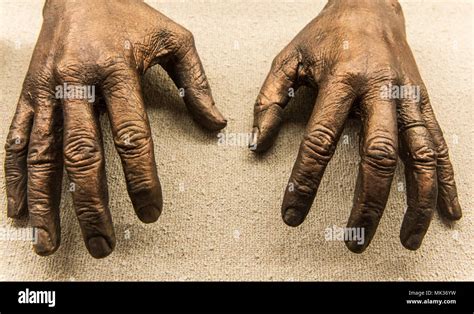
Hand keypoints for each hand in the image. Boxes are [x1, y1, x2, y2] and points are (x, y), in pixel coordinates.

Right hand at [5, 0, 225, 257]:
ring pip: (42, 154)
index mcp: (116, 70)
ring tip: (49, 240)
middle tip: (101, 242)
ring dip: (45, 202)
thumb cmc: (128, 13)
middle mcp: (76, 83)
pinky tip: (18, 207)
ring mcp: (47, 90)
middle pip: (81, 154)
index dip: (141, 178)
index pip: (131, 136)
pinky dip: (16, 176)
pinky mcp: (29, 93)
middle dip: (90, 204)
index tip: (149, 212)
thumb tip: (216, 123)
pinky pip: (16, 138)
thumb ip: (196, 82)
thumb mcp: (174, 38)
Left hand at [250, 0, 460, 252]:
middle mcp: (380, 91)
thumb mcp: (287, 60)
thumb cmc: (325, 35)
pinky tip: (446, 209)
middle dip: (368, 202)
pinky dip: (444, 180)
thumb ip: (269, 101)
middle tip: (355, 238)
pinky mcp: (424, 102)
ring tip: (407, 238)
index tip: (293, 213)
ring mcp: (408, 98)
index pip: (321, 142)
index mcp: (341, 80)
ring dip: (416, 201)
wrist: (370, 4)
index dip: (305, 182)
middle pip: (377, 156)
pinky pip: (439, 145)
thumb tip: (258, 144)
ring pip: (420, 156)